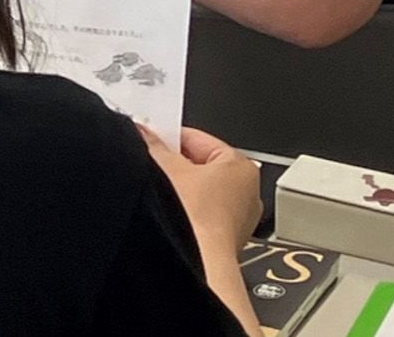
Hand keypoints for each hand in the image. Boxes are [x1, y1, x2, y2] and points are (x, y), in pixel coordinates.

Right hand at [141, 124, 263, 246]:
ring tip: (160, 193)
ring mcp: (240, 218)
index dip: (168, 137)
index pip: (198, 139)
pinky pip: (203, 213)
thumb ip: (153, 145)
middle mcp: (249, 192)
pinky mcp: (227, 238)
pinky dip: (187, 211)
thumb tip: (144, 135)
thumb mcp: (165, 168)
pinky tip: (170, 214)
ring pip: (202, 192)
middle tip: (150, 164)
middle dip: (174, 165)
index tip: (148, 138)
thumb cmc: (196, 217)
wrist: (199, 259)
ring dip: (180, 190)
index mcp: (242, 166)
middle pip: (200, 165)